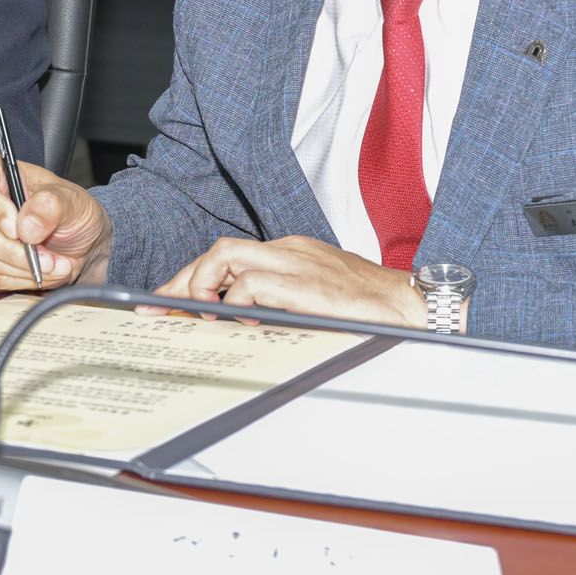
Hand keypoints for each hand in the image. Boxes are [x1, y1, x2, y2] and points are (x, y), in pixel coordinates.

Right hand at [0, 151, 109, 289]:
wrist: (75, 243)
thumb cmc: (69, 212)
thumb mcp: (72, 200)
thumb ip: (51, 205)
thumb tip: (27, 225)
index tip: (17, 229)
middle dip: (16, 251)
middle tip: (49, 258)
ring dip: (23, 268)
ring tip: (53, 265)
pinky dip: (18, 280)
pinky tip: (39, 273)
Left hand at [153, 236, 427, 327]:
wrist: (412, 306)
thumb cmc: (370, 309)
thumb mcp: (317, 300)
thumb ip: (280, 302)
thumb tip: (239, 323)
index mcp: (293, 252)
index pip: (231, 256)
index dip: (195, 278)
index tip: (169, 301)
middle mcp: (290, 250)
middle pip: (220, 251)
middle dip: (184, 280)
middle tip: (162, 309)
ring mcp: (297, 263)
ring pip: (227, 256)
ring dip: (203, 287)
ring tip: (198, 316)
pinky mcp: (304, 283)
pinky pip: (252, 284)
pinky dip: (235, 304)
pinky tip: (238, 323)